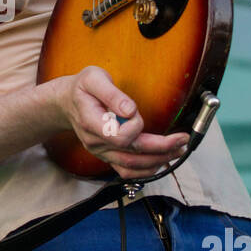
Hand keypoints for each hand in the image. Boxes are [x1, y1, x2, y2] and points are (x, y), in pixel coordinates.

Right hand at [54, 67, 188, 179]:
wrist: (67, 102)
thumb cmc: (83, 88)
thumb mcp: (93, 78)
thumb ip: (111, 93)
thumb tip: (130, 110)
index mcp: (91, 123)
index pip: (118, 136)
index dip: (135, 127)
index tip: (137, 112)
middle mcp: (95, 143)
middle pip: (131, 155)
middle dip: (161, 148)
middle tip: (183, 139)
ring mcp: (101, 152)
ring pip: (132, 167)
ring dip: (158, 161)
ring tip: (178, 150)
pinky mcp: (108, 156)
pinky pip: (127, 171)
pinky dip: (147, 170)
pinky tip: (162, 160)